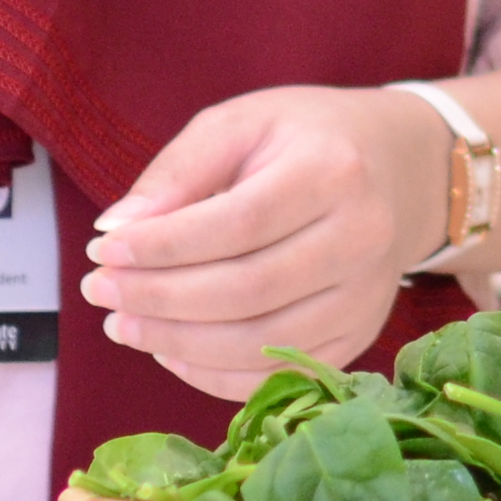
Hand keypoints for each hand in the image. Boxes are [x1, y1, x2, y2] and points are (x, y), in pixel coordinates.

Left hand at [79, 85, 450, 396]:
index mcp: (333, 171)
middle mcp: (362, 238)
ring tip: (123, 325)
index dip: (163, 246)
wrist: (401, 169)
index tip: (102, 250)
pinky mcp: (360, 335)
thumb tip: (113, 230)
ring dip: (179, 344)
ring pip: (263, 344)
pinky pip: (281, 376)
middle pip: (248, 290)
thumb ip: (177, 171)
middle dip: (159, 299)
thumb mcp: (241, 124)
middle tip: (99, 292)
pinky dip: (216, 375)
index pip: (238, 224)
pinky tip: (169, 351)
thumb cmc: (305, 139)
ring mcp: (367, 296)